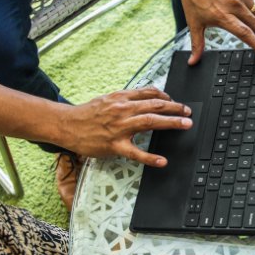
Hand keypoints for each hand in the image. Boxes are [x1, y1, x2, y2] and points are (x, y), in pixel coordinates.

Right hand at [61, 88, 192, 165]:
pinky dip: (150, 158)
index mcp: (121, 98)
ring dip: (170, 123)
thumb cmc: (87, 114)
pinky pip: (135, 152)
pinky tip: (162, 161)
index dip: (166, 97)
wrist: (67, 125)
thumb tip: (147, 97)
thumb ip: (127, 98)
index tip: (176, 102)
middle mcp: (122, 110)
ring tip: (185, 125)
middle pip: (154, 106)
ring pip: (149, 123)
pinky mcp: (114, 145)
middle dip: (175, 108)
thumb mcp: (108, 99)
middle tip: (188, 112)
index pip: (150, 93)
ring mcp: (119, 128)